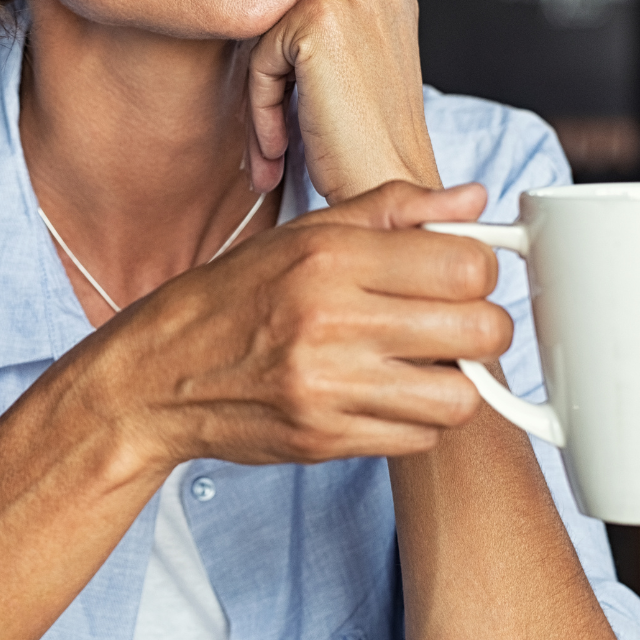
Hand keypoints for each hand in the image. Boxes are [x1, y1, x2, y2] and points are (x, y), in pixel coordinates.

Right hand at [101, 181, 510, 468]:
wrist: (158, 373)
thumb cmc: (233, 297)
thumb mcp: (303, 234)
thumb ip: (392, 210)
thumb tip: (473, 200)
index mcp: (329, 256)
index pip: (465, 265)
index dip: (478, 269)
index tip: (458, 274)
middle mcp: (330, 320)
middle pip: (480, 329)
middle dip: (480, 325)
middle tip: (452, 322)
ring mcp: (328, 386)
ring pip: (461, 395)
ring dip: (452, 380)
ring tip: (420, 363)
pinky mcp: (326, 439)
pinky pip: (419, 439)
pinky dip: (415, 420)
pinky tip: (384, 393)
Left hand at [245, 0, 436, 202]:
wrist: (390, 183)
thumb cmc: (374, 140)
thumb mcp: (359, 66)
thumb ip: (329, 33)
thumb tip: (268, 19)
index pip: (309, 19)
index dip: (297, 76)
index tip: (296, 122)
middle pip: (287, 31)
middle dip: (278, 91)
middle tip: (276, 148)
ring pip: (270, 48)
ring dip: (265, 107)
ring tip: (275, 155)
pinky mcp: (316, 21)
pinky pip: (260, 63)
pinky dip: (261, 111)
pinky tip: (279, 149)